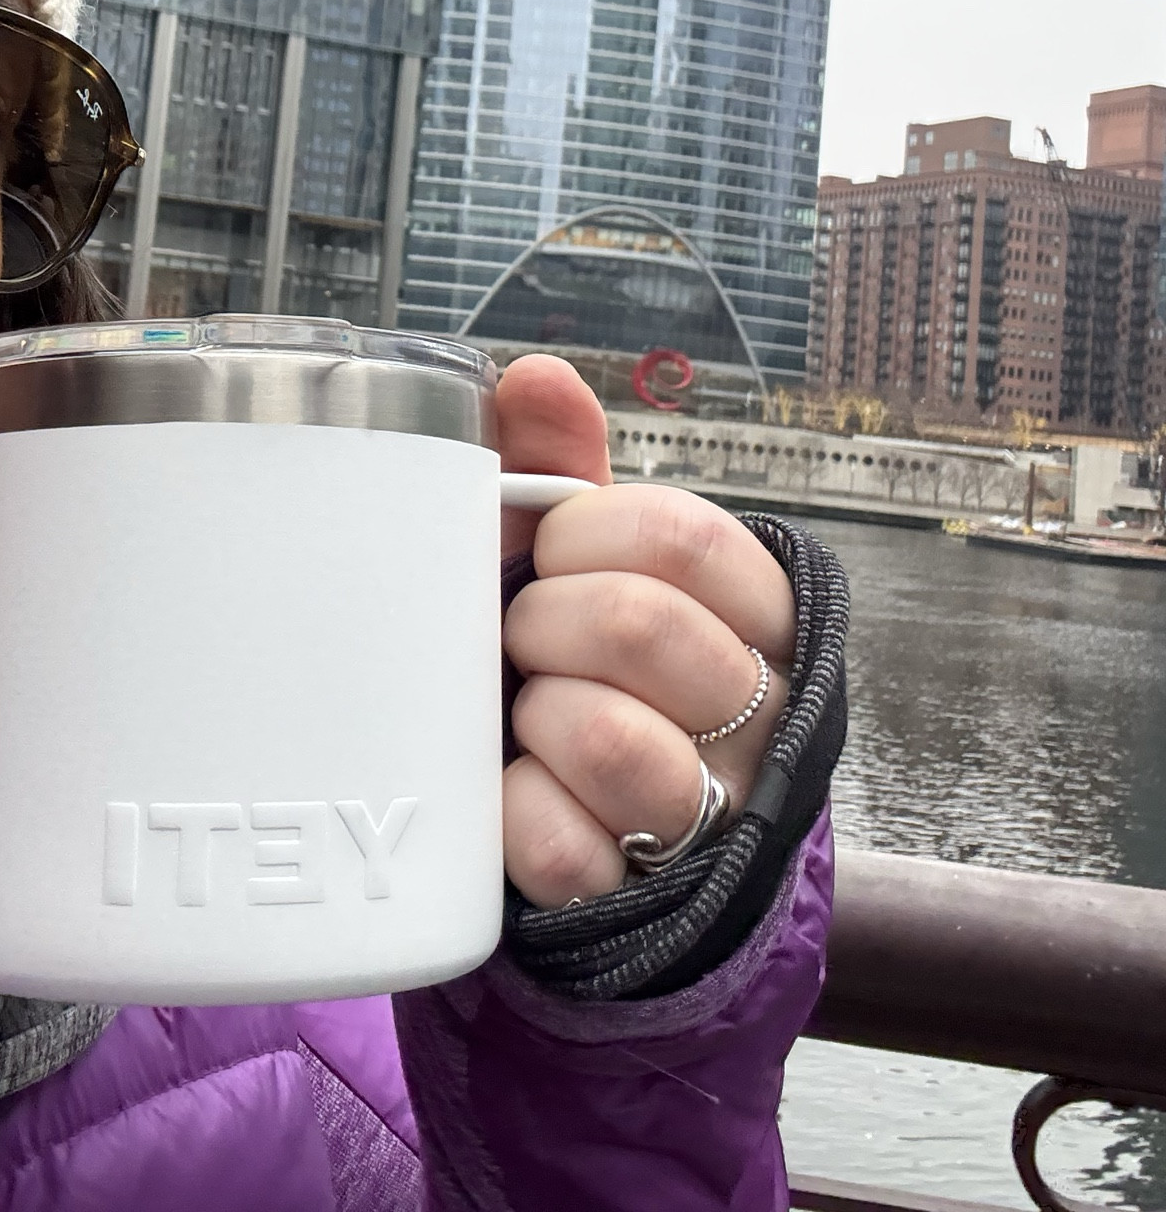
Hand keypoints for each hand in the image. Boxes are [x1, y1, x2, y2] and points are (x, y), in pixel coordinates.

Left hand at [498, 356, 795, 908]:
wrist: (602, 837)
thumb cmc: (586, 667)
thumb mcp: (583, 564)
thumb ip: (561, 468)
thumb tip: (536, 377)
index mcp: (760, 614)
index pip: (686, 536)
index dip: (587, 535)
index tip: (550, 554)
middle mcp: (761, 713)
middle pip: (641, 626)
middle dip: (545, 621)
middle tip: (523, 638)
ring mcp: (713, 814)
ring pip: (612, 740)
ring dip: (535, 716)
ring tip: (526, 716)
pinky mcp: (643, 898)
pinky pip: (562, 845)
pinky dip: (515, 816)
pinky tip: (519, 795)